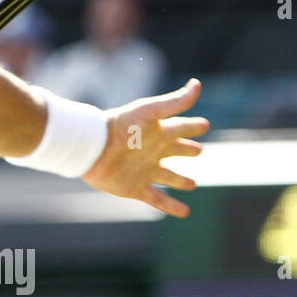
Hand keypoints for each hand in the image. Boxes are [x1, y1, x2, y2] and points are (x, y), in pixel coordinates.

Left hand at [81, 78, 209, 217]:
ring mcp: (146, 171)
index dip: (193, 126)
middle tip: (198, 150)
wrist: (91, 147)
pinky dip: (172, 206)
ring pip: (169, 177)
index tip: (204, 124)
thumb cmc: (121, 126)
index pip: (181, 127)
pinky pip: (158, 200)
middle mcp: (154, 151)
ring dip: (181, 181)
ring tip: (192, 184)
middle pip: (176, 150)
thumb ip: (175, 102)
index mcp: (158, 133)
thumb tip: (197, 84)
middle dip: (187, 150)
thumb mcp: (150, 112)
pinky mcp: (136, 188)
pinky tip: (185, 212)